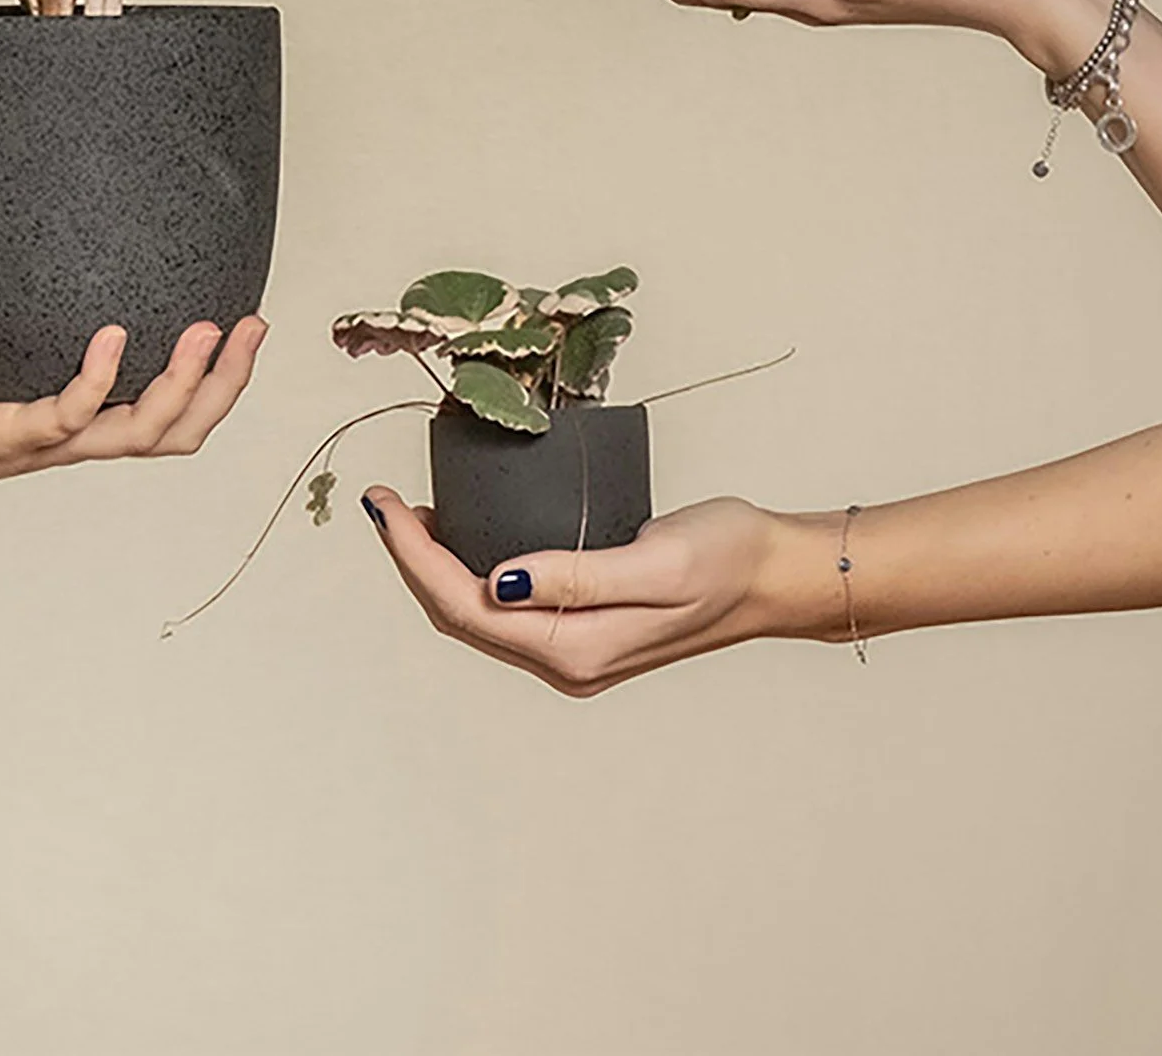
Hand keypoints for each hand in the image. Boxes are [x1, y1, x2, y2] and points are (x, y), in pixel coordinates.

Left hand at [0, 318, 267, 540]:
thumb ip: (19, 309)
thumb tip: (38, 237)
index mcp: (75, 426)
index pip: (168, 416)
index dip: (218, 381)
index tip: (247, 323)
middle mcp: (71, 440)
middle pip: (176, 430)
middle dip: (227, 383)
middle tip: (254, 325)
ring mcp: (43, 440)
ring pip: (141, 431)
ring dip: (186, 383)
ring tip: (209, 329)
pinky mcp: (6, 436)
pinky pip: (68, 413)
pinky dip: (99, 377)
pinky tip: (115, 334)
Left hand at [360, 488, 828, 694]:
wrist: (776, 575)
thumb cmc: (727, 558)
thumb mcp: (656, 560)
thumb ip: (577, 577)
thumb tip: (498, 582)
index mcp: (575, 648)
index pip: (465, 604)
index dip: (414, 554)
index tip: (386, 504)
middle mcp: (567, 659)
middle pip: (460, 616)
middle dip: (413, 560)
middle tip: (385, 502)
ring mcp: (576, 649)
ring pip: (480, 614)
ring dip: (439, 568)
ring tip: (413, 515)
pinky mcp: (586, 628)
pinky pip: (509, 607)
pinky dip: (475, 571)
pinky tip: (472, 536)